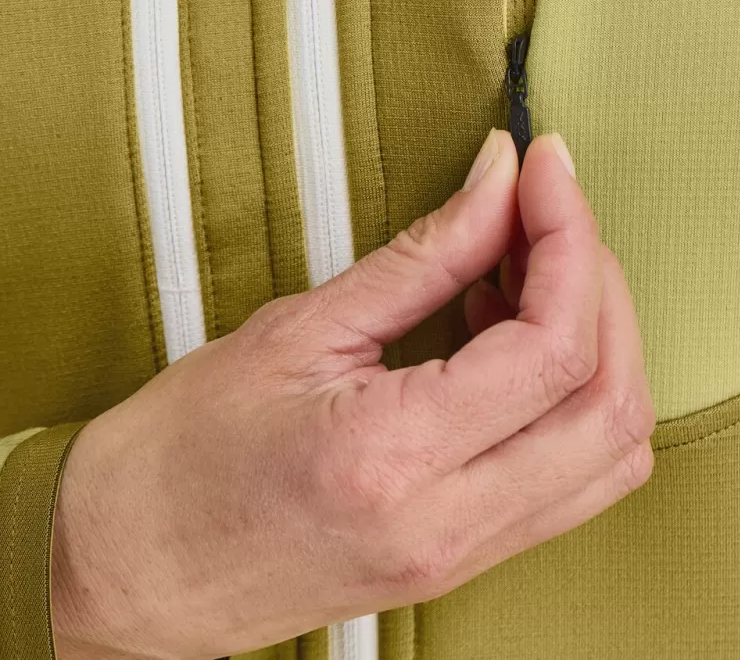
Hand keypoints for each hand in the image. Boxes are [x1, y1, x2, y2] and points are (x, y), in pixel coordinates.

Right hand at [50, 130, 654, 659]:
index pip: (553, 345)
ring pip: (611, 449)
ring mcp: (464, 556)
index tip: (544, 167)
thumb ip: (424, 254)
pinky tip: (510, 331)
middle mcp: (448, 526)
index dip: (568, 235)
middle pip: (611, 401)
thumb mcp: (299, 328)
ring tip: (526, 268)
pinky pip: (572, 477)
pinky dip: (573, 391)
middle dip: (599, 283)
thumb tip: (500, 179)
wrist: (121, 578)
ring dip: (602, 341)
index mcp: (394, 460)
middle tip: (543, 209)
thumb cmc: (179, 457)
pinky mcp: (464, 560)